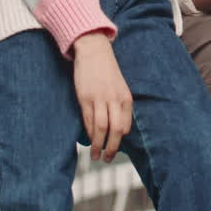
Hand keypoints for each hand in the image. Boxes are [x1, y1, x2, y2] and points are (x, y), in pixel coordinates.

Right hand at [72, 33, 131, 162]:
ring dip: (98, 145)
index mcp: (126, 98)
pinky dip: (89, 133)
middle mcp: (115, 100)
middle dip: (111, 148)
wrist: (94, 51)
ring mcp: (99, 99)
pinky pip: (88, 120)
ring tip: (96, 156)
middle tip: (107, 159)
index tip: (114, 149)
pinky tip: (88, 140)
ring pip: (101, 129)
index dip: (120, 140)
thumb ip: (119, 105)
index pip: (125, 126)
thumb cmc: (106, 71)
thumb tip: (116, 128)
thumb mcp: (119, 88)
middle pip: (115, 131)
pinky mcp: (85, 97)